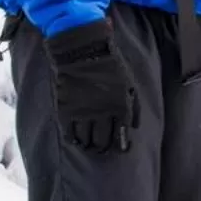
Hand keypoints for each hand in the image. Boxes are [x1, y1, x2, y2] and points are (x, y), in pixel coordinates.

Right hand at [46, 18, 138, 152]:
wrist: (83, 51)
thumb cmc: (110, 66)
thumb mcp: (129, 84)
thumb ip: (133, 107)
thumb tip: (134, 128)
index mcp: (120, 108)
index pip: (121, 136)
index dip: (121, 146)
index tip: (120, 149)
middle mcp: (103, 114)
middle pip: (103, 142)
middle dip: (104, 148)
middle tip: (102, 149)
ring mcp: (83, 113)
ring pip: (87, 140)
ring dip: (89, 145)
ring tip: (89, 145)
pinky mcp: (66, 110)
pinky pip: (69, 133)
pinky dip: (73, 139)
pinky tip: (75, 139)